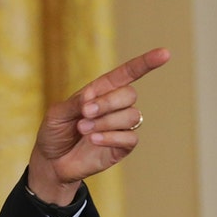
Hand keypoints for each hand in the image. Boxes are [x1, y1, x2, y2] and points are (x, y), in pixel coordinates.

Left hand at [27, 48, 169, 203]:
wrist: (52, 162)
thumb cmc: (54, 133)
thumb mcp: (56, 114)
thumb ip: (75, 103)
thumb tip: (92, 96)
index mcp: (101, 91)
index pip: (128, 73)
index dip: (146, 63)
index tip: (165, 54)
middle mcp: (115, 106)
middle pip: (130, 94)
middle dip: (108, 102)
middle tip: (85, 112)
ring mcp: (121, 127)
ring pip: (132, 115)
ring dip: (106, 121)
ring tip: (83, 129)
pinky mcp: (122, 147)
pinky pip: (130, 137)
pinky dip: (110, 137)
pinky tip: (93, 140)